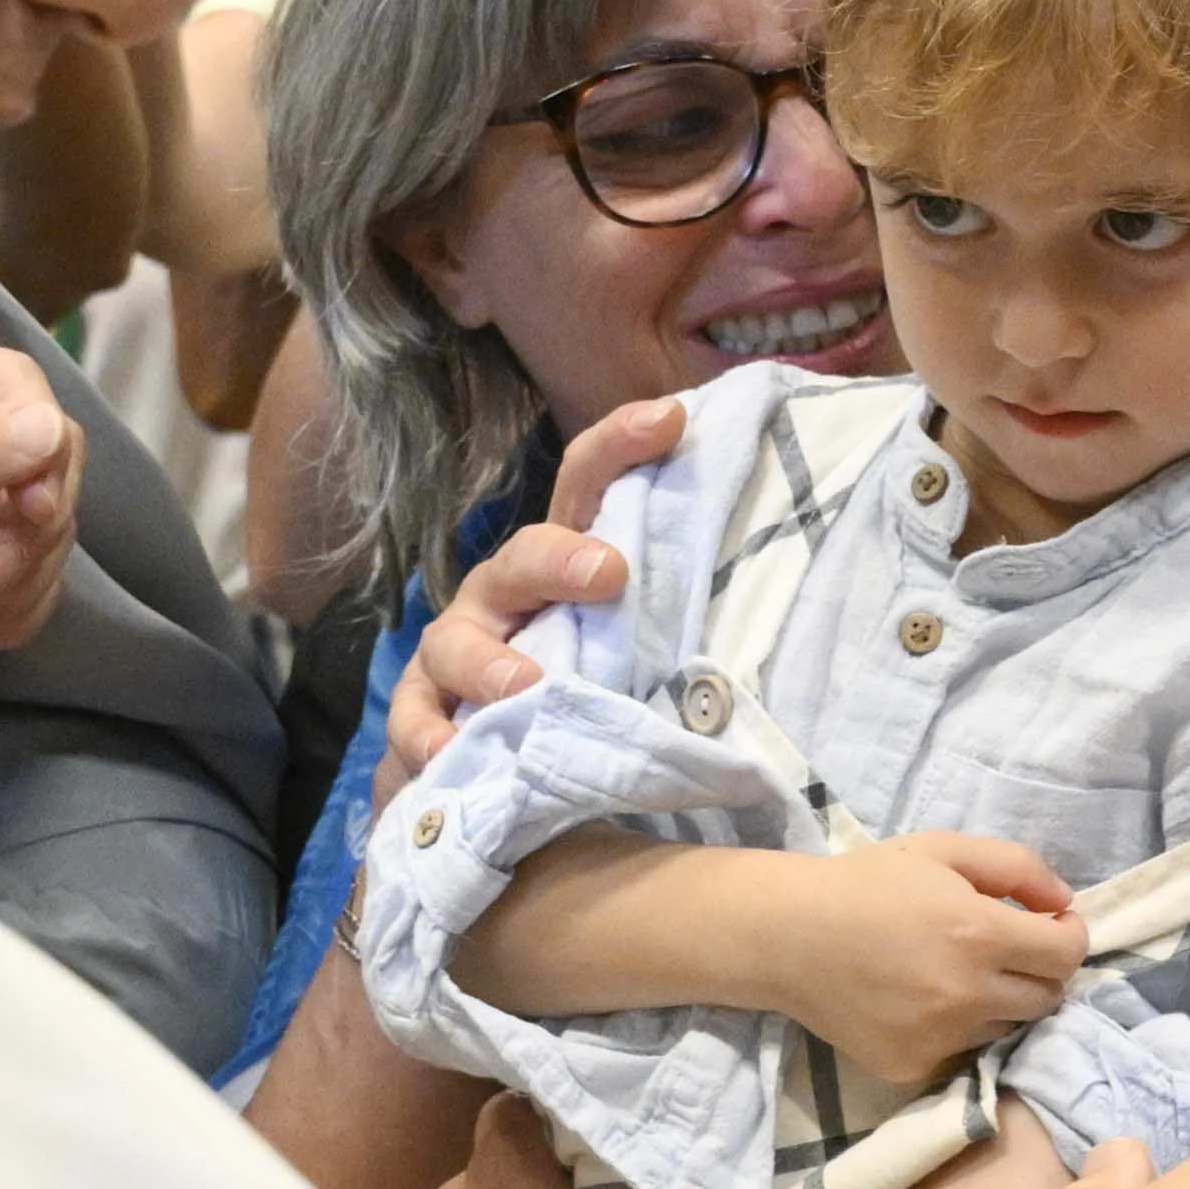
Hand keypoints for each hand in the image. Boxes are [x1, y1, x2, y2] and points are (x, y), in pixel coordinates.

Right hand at [382, 399, 684, 780]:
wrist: (510, 769)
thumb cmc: (589, 689)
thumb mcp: (642, 647)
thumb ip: (683, 621)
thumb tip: (772, 610)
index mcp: (561, 564)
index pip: (587, 486)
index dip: (621, 445)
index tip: (670, 420)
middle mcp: (505, 596)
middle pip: (523, 557)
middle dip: (559, 559)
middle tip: (608, 574)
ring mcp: (457, 651)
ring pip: (457, 641)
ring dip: (490, 662)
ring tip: (527, 687)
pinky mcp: (425, 714)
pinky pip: (417, 720)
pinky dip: (431, 736)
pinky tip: (455, 752)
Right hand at [782, 836, 1087, 1087]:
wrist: (787, 937)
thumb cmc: (867, 884)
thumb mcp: (942, 850)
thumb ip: (1016, 867)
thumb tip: (1065, 903)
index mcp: (980, 934)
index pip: (1067, 955)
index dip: (1069, 937)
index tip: (1051, 926)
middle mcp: (968, 994)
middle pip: (1047, 999)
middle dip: (1039, 971)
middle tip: (1006, 950)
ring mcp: (940, 1037)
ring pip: (1007, 1027)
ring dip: (999, 1003)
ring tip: (958, 975)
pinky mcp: (913, 1066)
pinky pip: (962, 1052)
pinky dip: (957, 1029)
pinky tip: (923, 1002)